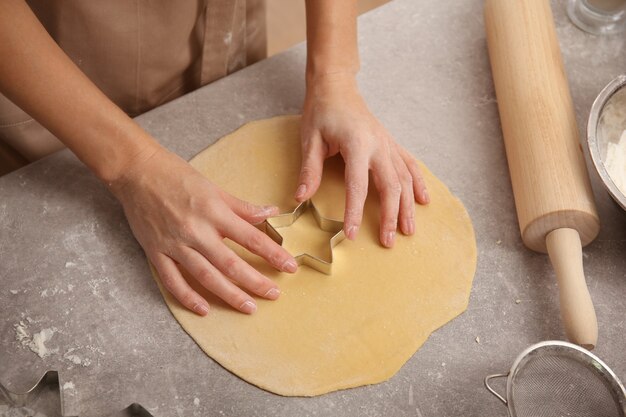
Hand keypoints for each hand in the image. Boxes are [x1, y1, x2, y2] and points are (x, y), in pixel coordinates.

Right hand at [110, 148, 297, 314]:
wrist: (136, 171)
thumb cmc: (176, 175)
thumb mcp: (214, 187)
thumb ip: (242, 206)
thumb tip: (270, 212)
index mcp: (214, 212)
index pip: (251, 238)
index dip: (273, 254)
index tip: (290, 267)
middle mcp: (196, 231)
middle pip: (231, 263)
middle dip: (255, 282)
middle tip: (274, 294)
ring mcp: (175, 244)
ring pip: (206, 276)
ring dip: (229, 294)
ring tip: (249, 307)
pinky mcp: (156, 252)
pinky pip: (173, 280)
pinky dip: (188, 297)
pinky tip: (204, 309)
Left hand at [296, 73, 429, 247]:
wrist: (337, 87)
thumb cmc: (321, 112)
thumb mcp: (310, 139)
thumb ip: (309, 170)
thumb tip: (300, 198)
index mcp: (357, 143)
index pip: (357, 185)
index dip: (354, 211)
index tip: (352, 234)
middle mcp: (378, 145)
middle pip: (390, 185)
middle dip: (390, 215)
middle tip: (387, 241)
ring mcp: (388, 144)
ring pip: (405, 178)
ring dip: (408, 206)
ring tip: (408, 230)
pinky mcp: (391, 144)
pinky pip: (410, 165)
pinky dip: (419, 183)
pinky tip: (424, 201)